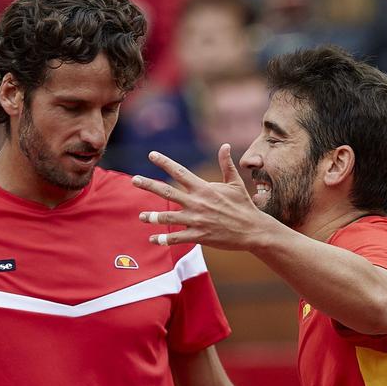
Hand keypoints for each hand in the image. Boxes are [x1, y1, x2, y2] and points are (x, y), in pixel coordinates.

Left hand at [131, 144, 274, 249]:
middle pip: (167, 191)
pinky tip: (153, 239)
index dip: (164, 162)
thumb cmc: (243, 205)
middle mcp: (197, 202)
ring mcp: (196, 220)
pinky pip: (176, 238)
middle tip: (134, 180)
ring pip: (168, 217)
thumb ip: (226, 164)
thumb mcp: (235, 183)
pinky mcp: (198, 236)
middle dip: (148, 185)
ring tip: (141, 216)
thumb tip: (225, 146)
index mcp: (203, 188)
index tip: (151, 154)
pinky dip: (163, 239)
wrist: (253, 230)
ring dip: (153, 216)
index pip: (179, 171)